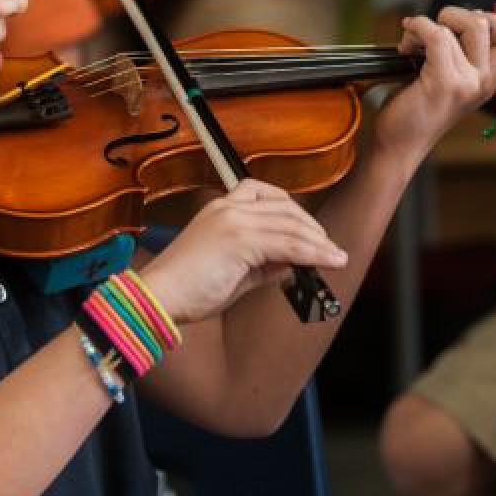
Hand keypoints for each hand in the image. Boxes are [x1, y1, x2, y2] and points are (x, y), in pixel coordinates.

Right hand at [137, 179, 347, 322]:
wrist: (159, 298)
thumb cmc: (189, 290)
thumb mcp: (236, 272)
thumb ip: (265, 264)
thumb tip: (293, 263)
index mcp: (222, 208)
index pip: (269, 197)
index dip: (296, 214)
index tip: (312, 233)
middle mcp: (229, 207)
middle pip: (285, 208)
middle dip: (312, 229)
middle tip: (328, 248)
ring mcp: (234, 220)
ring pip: (290, 226)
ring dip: (319, 243)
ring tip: (336, 257)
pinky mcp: (239, 239)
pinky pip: (287, 244)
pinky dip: (312, 253)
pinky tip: (327, 261)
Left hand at [372, 7, 495, 162]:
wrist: (399, 146)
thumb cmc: (416, 112)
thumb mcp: (450, 81)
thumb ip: (460, 54)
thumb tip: (454, 18)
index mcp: (488, 82)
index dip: (488, 21)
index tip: (459, 25)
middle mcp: (483, 83)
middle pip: (486, 24)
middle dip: (454, 14)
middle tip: (432, 29)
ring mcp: (467, 83)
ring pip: (458, 27)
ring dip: (428, 24)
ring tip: (413, 41)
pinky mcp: (444, 83)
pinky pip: (436, 35)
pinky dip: (416, 29)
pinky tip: (405, 44)